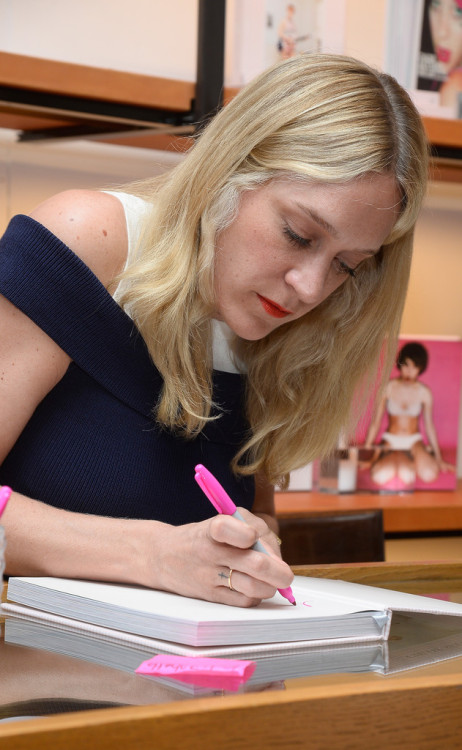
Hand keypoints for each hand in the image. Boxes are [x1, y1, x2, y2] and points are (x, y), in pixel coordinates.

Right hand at [146, 511, 293, 607]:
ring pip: (253, 587)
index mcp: (212, 528)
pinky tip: (254, 588)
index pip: (226, 528)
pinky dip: (256, 597)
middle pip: (254, 564)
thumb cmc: (204, 536)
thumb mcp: (222, 520)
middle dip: (278, 571)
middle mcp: (210, 552)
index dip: (246, 534)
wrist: (163, 556)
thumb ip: (252, 529)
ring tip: (272, 582)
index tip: (252, 537)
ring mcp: (210, 576)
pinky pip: (243, 601)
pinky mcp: (211, 595)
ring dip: (270, 586)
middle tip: (286, 575)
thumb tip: (276, 556)